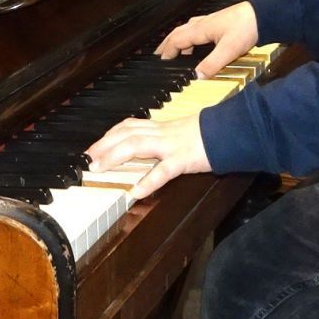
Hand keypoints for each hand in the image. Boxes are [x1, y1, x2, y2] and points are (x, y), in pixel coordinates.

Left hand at [86, 114, 209, 200]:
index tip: (93, 147)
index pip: (129, 126)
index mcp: (161, 127)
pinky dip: (148, 180)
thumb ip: (165, 138)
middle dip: (104, 145)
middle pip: (126, 133)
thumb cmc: (210, 133)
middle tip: (87, 159)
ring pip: (138, 145)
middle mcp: (162, 133)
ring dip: (115, 155)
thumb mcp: (182, 132)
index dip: (108, 136)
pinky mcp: (184, 158)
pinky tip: (136, 192)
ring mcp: (172, 145)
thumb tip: (150, 149)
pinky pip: (164, 170)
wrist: (231, 130)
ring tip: (99, 167)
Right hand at [156, 1, 259, 78]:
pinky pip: (195, 30)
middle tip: (158, 56)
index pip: (175, 40)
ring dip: (177, 41)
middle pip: (177, 33)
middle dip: (166, 45)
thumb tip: (196, 77)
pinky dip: (188, 38)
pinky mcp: (217, 23)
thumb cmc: (246, 29)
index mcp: (200, 29)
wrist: (263, 15)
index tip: (160, 64)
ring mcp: (209, 22)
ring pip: (186, 30)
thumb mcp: (229, 50)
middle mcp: (201, 23)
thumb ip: (212, 64)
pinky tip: (194, 45)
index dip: (166, 53)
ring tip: (174, 53)